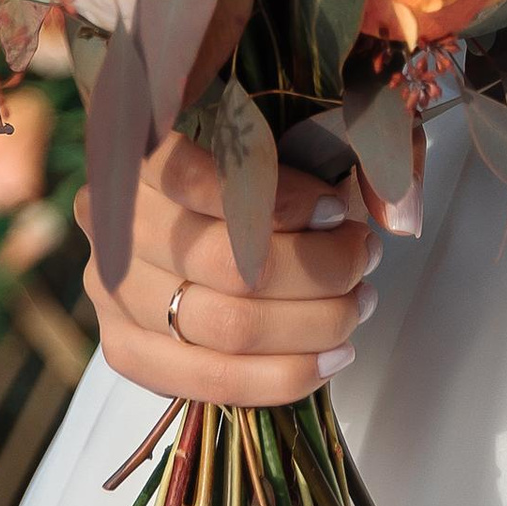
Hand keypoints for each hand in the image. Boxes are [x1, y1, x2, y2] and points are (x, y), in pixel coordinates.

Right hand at [74, 131, 380, 408]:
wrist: (202, 218)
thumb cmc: (262, 162)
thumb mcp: (303, 124)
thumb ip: (353, 138)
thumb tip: (395, 207)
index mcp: (142, 143)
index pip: (205, 175)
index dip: (282, 199)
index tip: (338, 207)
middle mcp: (111, 218)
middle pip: (227, 262)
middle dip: (316, 267)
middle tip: (365, 257)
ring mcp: (110, 289)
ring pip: (225, 326)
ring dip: (312, 322)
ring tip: (359, 305)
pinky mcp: (125, 349)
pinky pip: (208, 381)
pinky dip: (283, 375)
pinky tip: (332, 359)